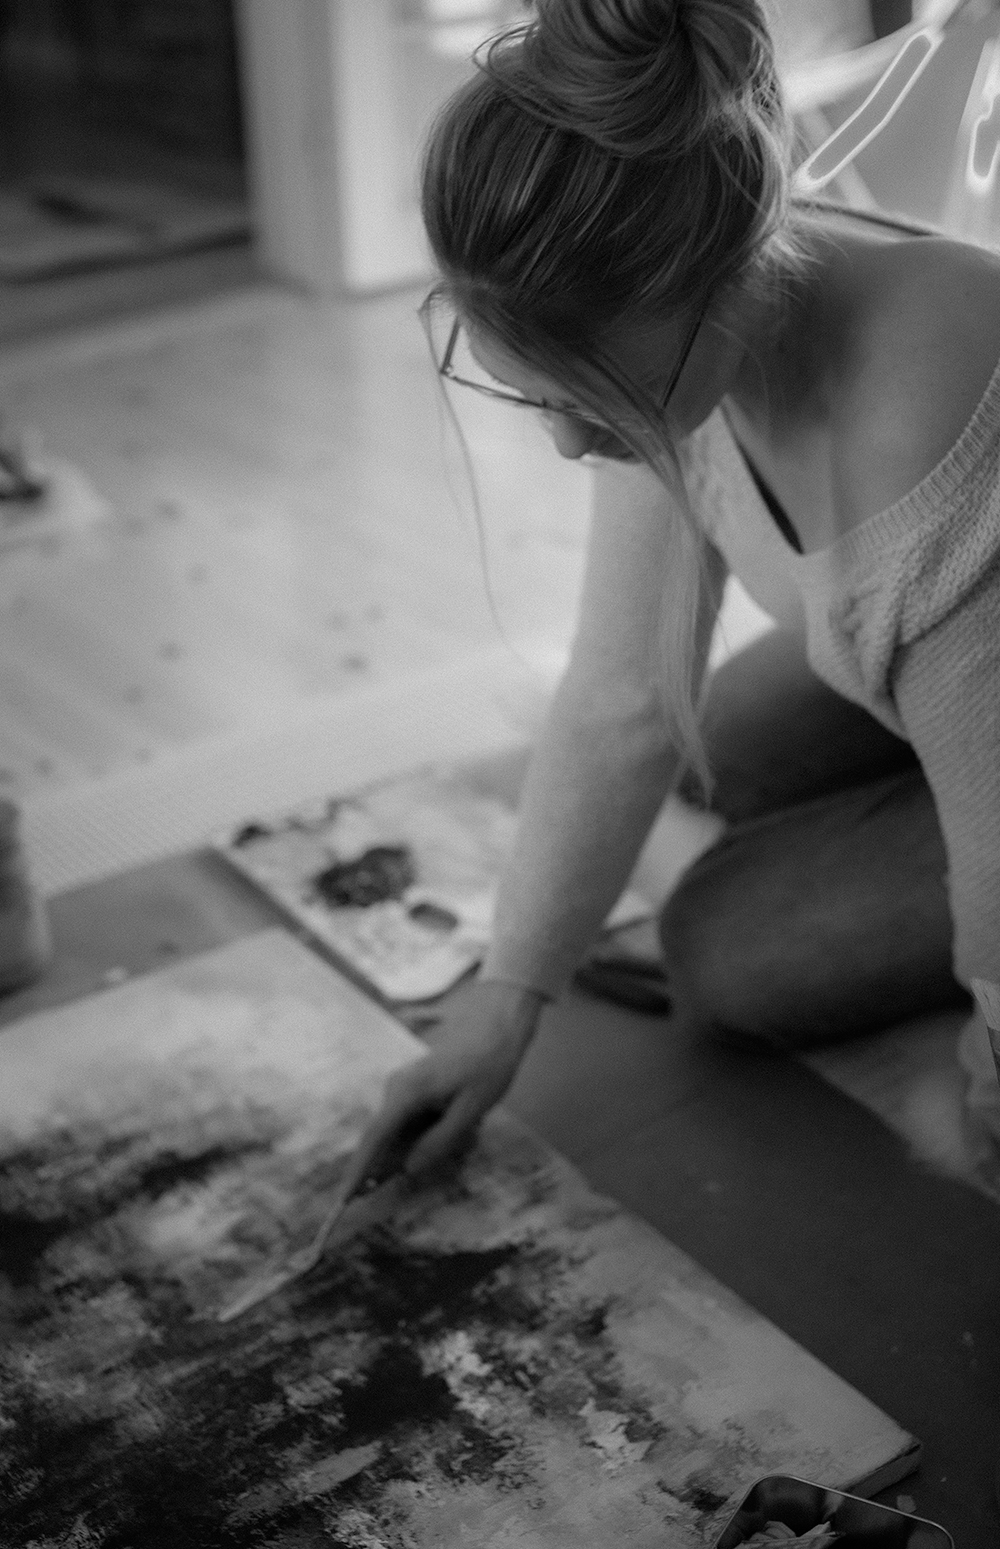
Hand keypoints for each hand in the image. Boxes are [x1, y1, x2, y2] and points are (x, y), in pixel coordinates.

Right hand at [341, 978, 545, 1193]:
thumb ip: (439, 1142)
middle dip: (390, 1163)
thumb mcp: (470, 1110)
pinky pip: (409, 1119)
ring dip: (417, 1144)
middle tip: (411, 1175)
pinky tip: (455, 1120)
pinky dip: (422, 1132)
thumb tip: (407, 1169)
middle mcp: (396, 1087)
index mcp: (407, 1092)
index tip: (344, 1198)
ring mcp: (402, 1085)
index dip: (358, 1170)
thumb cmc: (488, 1064)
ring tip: (461, 1129)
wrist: (497, 1023)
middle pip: (383, 1137)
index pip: (374, 1137)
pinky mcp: (412, 1086)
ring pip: (398, 1130)